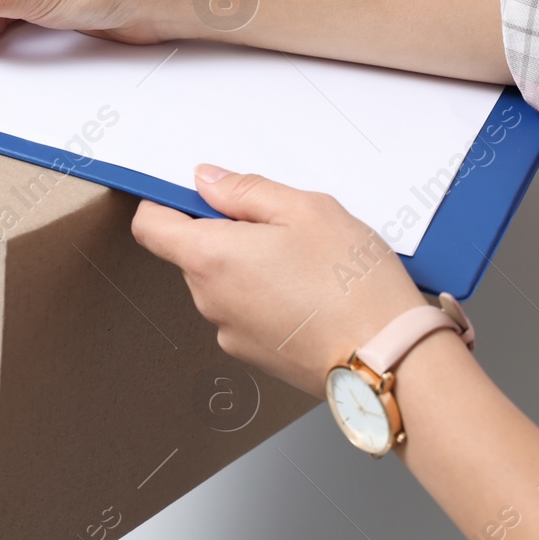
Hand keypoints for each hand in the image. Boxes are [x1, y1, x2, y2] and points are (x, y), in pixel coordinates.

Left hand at [131, 165, 424, 396]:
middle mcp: (208, 300)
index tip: (196, 192)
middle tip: (282, 226)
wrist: (387, 359)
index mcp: (209, 258)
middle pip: (193, 253)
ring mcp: (229, 332)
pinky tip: (310, 294)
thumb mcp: (306, 210)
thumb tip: (206, 181)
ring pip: (224, 283)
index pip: (151, 226)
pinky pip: (247, 312)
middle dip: (227, 232)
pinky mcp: (253, 354)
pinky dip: (268, 297)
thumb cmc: (351, 284)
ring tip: (307, 263)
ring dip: (251, 265)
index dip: (165, 202)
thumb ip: (245, 190)